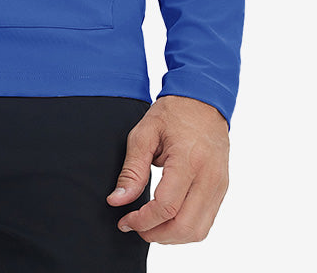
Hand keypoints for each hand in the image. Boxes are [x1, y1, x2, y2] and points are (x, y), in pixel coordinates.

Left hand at [107, 95, 229, 243]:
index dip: (143, 220)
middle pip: (185, 226)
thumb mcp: (144, 133)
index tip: (124, 220)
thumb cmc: (173, 114)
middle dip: (156, 234)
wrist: (203, 101)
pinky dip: (185, 229)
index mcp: (188, 160)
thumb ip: (132, 170)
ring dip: (172, 237)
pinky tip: (168, 220)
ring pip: (198, 231)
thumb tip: (117, 200)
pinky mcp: (222, 189)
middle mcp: (209, 177)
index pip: (166, 207)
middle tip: (135, 226)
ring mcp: (219, 185)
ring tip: (150, 226)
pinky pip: (206, 221)